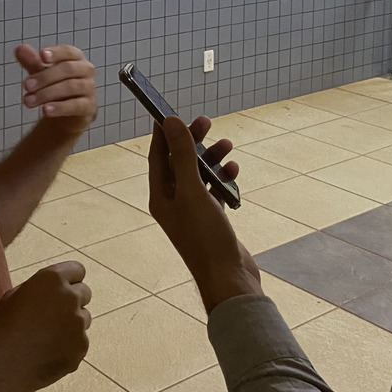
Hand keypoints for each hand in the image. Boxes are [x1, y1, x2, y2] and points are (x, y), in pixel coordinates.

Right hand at [0, 261, 91, 391]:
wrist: (2, 363)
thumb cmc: (4, 326)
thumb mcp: (16, 294)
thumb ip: (41, 288)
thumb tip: (54, 290)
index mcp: (52, 279)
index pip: (77, 269)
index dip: (71, 279)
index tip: (66, 287)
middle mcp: (70, 297)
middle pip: (85, 293)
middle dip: (74, 300)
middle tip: (56, 313)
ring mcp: (78, 322)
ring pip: (84, 319)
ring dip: (72, 324)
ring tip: (47, 336)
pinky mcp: (81, 346)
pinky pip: (79, 342)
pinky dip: (69, 346)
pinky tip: (48, 353)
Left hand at [14, 44, 96, 137]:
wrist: (66, 114)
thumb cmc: (55, 86)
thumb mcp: (40, 73)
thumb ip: (31, 61)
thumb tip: (19, 48)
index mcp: (75, 58)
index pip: (68, 51)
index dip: (56, 53)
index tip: (41, 55)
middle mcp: (86, 70)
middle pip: (68, 69)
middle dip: (45, 77)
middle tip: (26, 85)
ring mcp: (89, 88)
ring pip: (70, 87)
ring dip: (47, 94)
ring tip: (28, 101)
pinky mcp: (89, 107)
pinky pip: (75, 105)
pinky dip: (60, 108)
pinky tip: (45, 111)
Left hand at [149, 116, 262, 312]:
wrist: (229, 279)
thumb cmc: (206, 238)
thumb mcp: (193, 191)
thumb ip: (183, 156)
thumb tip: (171, 122)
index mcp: (160, 197)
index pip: (157, 157)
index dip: (163, 134)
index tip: (172, 112)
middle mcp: (173, 203)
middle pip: (179, 163)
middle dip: (192, 141)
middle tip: (206, 121)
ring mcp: (192, 212)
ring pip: (199, 174)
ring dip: (211, 158)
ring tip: (227, 144)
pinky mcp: (211, 219)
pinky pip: (215, 190)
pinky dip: (223, 178)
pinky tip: (234, 171)